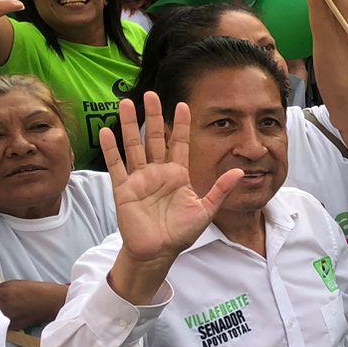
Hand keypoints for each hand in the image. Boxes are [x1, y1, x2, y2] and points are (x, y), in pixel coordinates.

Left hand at [0, 280, 67, 330]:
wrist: (50, 302)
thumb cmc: (35, 290)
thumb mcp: (14, 283)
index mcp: (1, 296)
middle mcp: (2, 309)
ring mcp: (7, 319)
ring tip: (2, 309)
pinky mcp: (13, 327)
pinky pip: (2, 323)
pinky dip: (3, 320)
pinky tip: (9, 315)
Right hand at [100, 94, 244, 265]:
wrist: (159, 252)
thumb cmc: (181, 233)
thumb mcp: (206, 210)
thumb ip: (220, 190)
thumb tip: (241, 172)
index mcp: (178, 175)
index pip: (179, 143)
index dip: (180, 125)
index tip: (183, 105)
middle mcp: (158, 173)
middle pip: (154, 138)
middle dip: (153, 116)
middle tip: (151, 94)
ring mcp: (140, 179)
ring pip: (134, 146)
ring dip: (129, 125)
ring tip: (126, 103)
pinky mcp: (124, 190)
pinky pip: (117, 166)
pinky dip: (111, 150)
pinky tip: (106, 132)